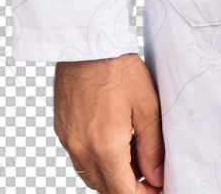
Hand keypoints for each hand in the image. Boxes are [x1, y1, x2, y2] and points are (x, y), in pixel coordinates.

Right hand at [53, 53, 164, 192]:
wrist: (86, 42)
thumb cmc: (118, 67)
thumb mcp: (146, 105)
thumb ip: (152, 146)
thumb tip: (156, 177)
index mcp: (104, 146)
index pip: (122, 193)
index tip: (158, 186)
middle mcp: (81, 150)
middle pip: (105, 188)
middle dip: (129, 185)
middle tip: (150, 167)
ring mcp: (69, 141)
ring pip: (92, 176)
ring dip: (112, 174)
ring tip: (133, 150)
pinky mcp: (62, 130)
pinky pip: (80, 158)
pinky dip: (98, 159)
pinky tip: (113, 138)